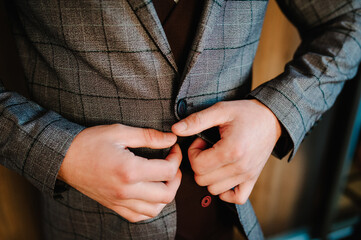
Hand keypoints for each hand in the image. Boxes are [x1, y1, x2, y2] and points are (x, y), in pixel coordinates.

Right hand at [58, 124, 181, 221]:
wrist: (63, 157)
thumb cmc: (89, 142)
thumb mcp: (120, 132)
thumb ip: (148, 136)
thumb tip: (171, 138)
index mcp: (129, 170)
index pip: (167, 171)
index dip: (176, 158)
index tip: (173, 148)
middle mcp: (126, 190)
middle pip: (166, 194)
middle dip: (176, 178)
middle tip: (172, 164)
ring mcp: (119, 201)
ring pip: (155, 209)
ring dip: (165, 194)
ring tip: (163, 178)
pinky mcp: (113, 206)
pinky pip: (138, 216)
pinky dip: (150, 207)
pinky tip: (149, 193)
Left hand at [172, 99, 280, 203]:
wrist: (271, 118)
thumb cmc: (245, 112)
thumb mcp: (220, 110)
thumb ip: (196, 120)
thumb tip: (175, 130)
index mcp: (231, 150)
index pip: (197, 165)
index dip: (193, 152)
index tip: (201, 141)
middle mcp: (240, 167)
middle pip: (203, 180)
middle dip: (199, 163)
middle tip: (208, 148)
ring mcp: (248, 176)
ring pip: (214, 190)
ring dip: (209, 176)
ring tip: (216, 158)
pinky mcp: (253, 180)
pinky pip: (236, 198)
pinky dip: (226, 191)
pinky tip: (223, 175)